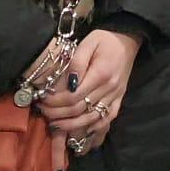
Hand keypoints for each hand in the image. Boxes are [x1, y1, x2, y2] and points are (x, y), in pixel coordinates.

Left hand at [37, 29, 139, 143]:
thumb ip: (77, 62)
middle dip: (58, 114)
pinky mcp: (119, 99)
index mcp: (101, 74)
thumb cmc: (105, 39)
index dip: (55, 102)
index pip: (74, 97)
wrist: (128, 40)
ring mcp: (116, 95)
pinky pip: (107, 118)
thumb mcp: (88, 42)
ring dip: (71, 125)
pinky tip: (81, 131)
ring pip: (92, 118)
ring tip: (55, 124)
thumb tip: (69, 83)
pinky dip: (94, 128)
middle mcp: (110, 88)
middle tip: (43, 112)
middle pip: (80, 110)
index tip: (42, 100)